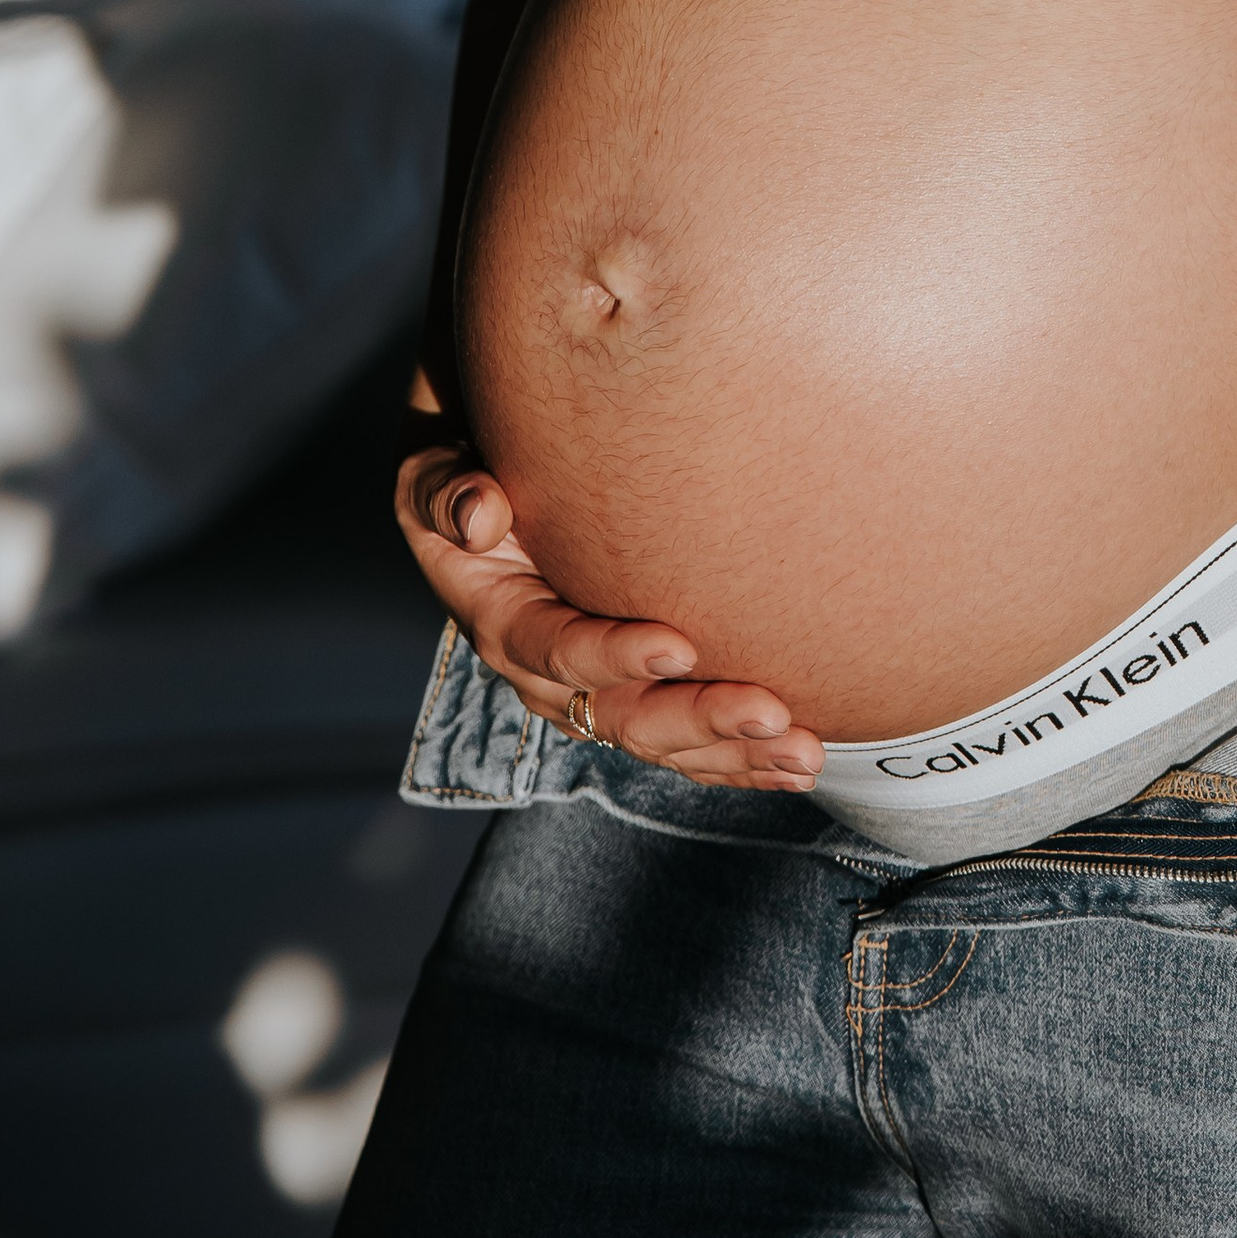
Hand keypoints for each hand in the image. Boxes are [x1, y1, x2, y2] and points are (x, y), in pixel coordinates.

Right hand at [396, 439, 824, 792]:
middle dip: (699, 719)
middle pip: (624, 715)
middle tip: (771, 712)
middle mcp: (548, 676)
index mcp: (505, 624)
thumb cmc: (465, 474)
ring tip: (802, 752)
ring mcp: (593, 693)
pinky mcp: (631, 696)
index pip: (560, 650)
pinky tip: (796, 762)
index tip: (681, 646)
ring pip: (665, 742)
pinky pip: (684, 743)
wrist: (486, 502)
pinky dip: (740, 758)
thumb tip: (480, 513)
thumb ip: (446, 493)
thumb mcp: (434, 476)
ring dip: (735, 753)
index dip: (615, 655)